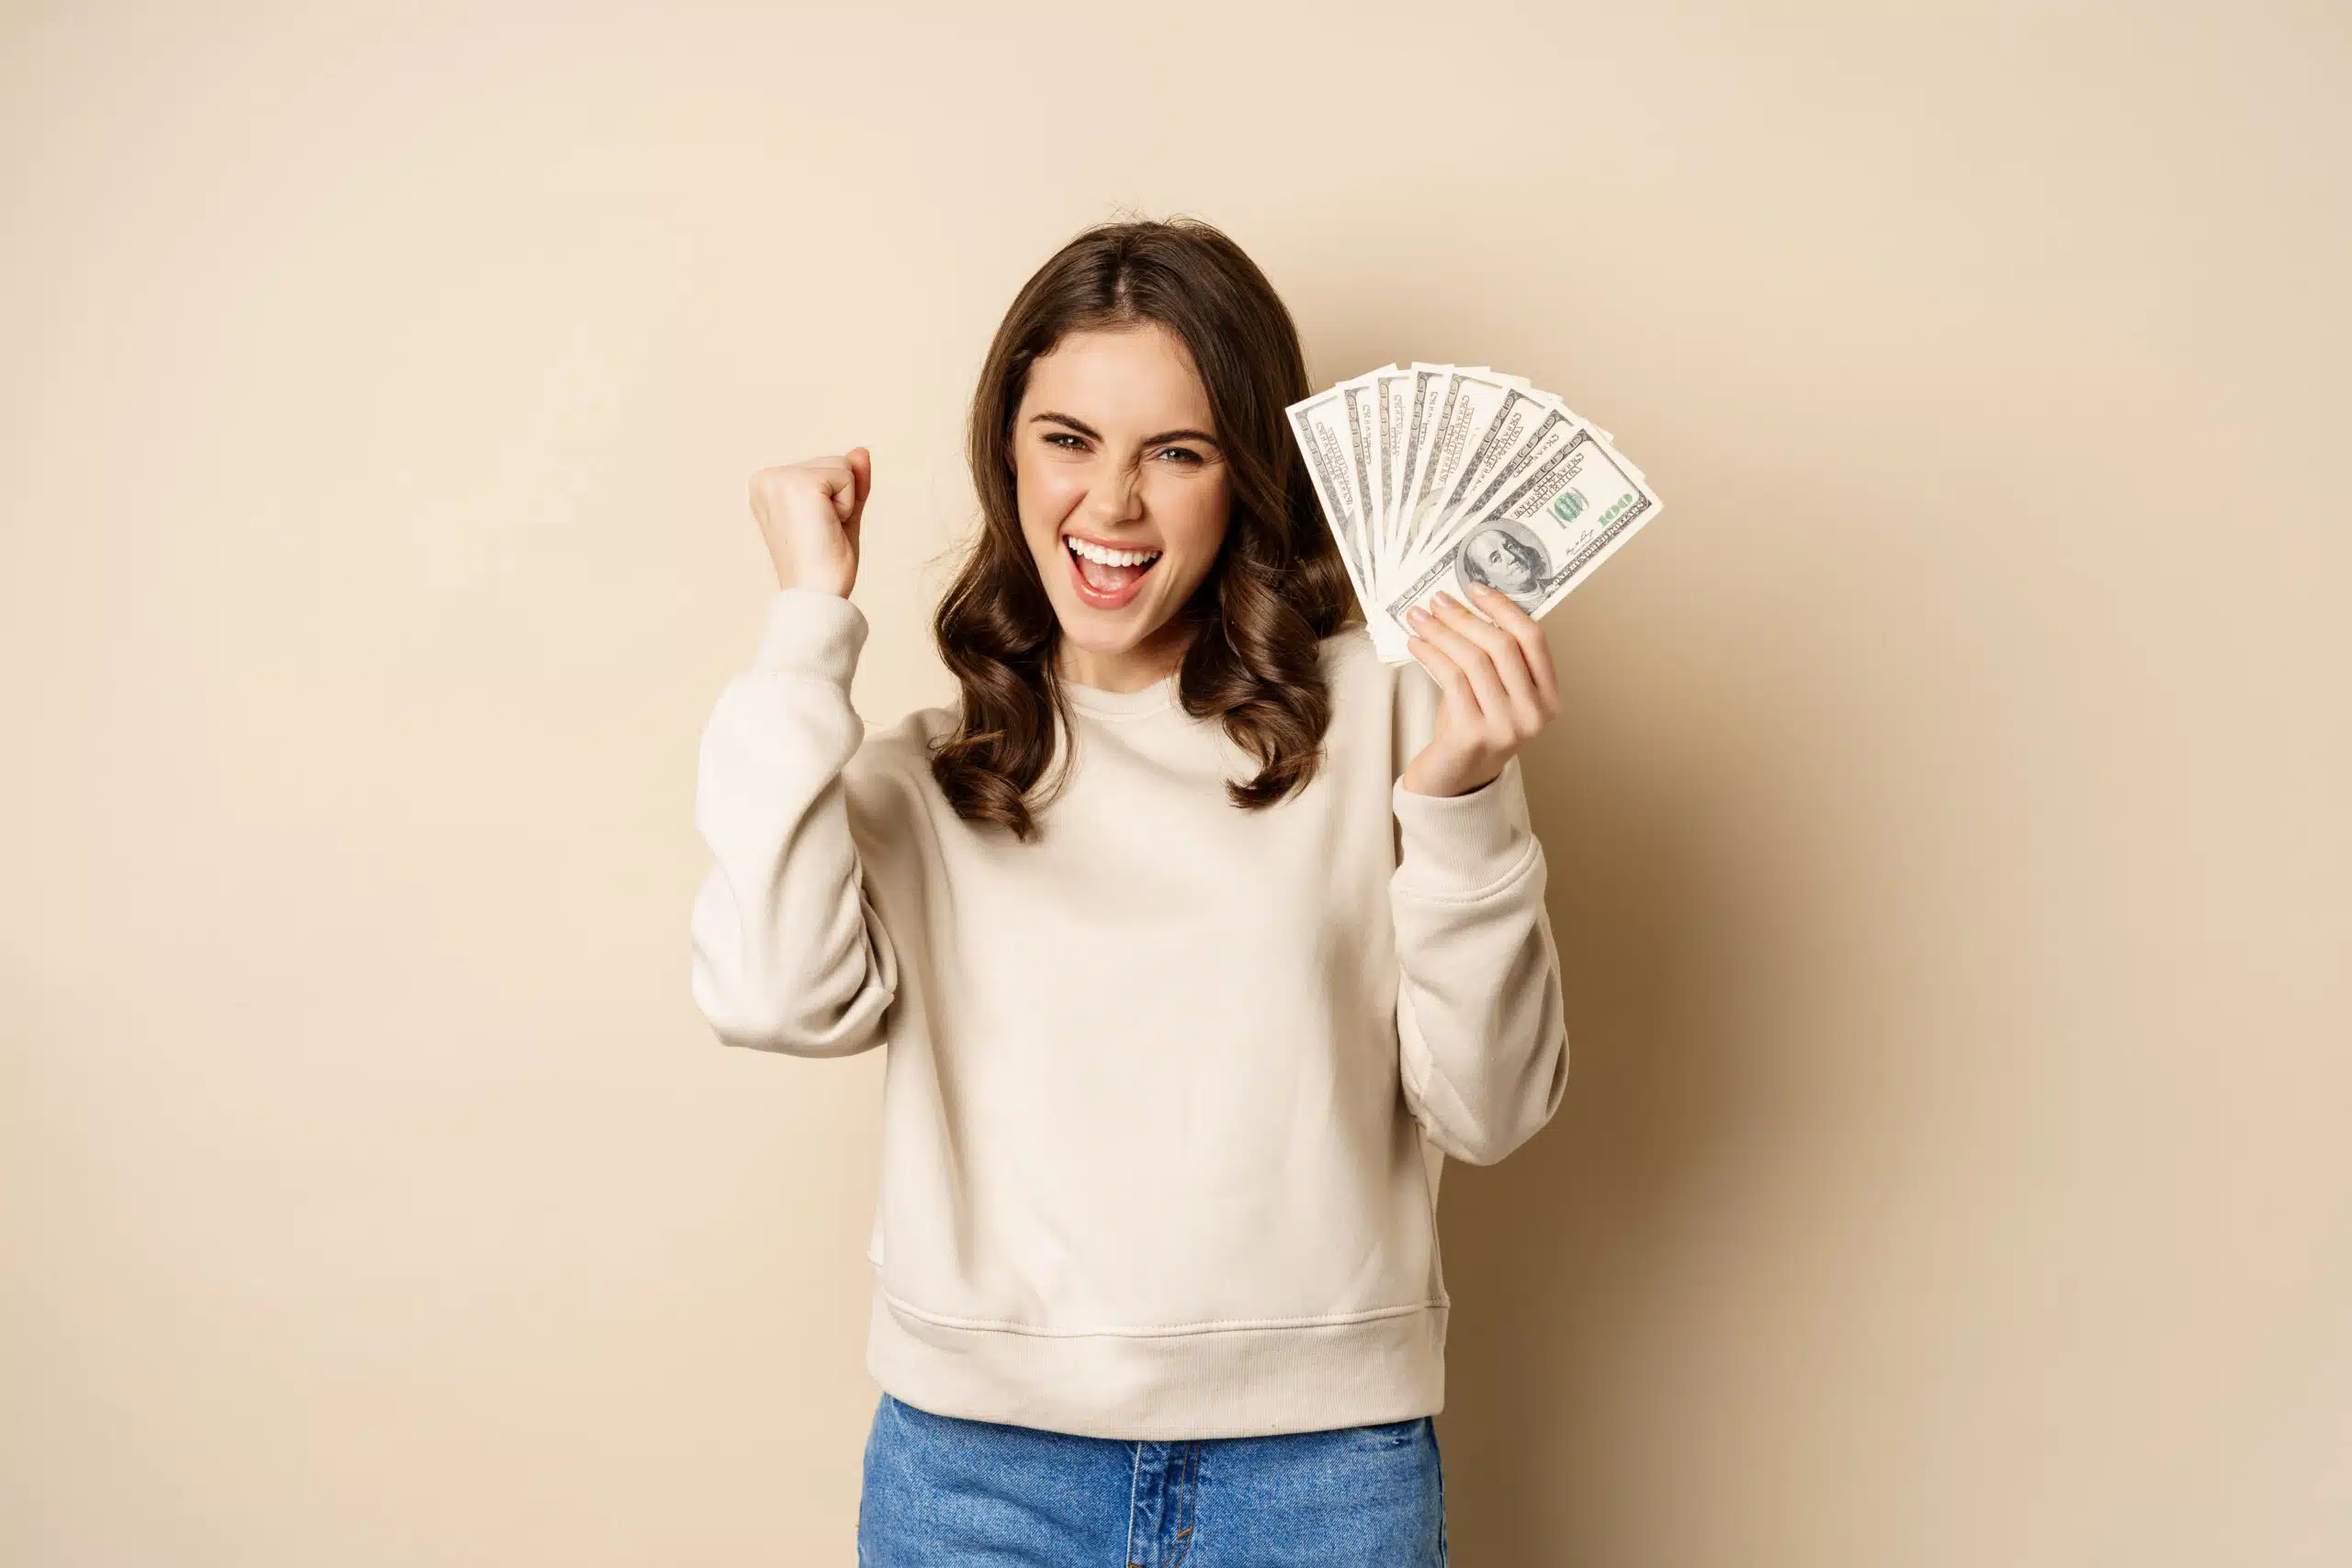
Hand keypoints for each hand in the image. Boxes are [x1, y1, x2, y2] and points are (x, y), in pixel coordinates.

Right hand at [750, 448, 871, 597]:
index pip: (824, 469)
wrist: (816, 594)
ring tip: (822, 531)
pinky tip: (827, 527)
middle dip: (840, 499)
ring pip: (843, 466)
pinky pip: (847, 476)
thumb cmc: (825, 563)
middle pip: (834, 462)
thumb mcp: (840, 514)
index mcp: (767, 485)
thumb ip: (850, 482)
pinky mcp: (799, 485)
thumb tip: (861, 451)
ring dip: (844, 503)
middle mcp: (766, 478)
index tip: (816, 530)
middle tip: (822, 533)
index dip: (835, 501)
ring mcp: (779, 479)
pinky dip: (848, 505)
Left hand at [1398, 584, 1560, 797]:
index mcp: (1549, 697)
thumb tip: (1467, 601)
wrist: (1455, 777)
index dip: (1504, 608)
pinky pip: (1451, 679)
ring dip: (1443, 632)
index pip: (1534, 639)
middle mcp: (1535, 713)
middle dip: (1466, 616)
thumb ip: (1494, 654)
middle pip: (1503, 646)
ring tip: (1420, 617)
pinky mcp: (1475, 734)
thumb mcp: (1494, 689)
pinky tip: (1416, 643)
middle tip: (1438, 599)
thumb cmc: (1472, 725)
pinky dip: (1431, 655)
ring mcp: (1507, 726)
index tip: (1475, 587)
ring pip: (1474, 660)